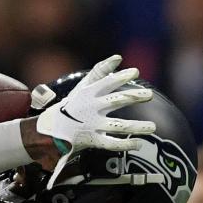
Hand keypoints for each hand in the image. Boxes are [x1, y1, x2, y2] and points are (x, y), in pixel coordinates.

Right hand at [35, 55, 154, 188]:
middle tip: (149, 95)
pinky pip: (111, 143)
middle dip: (134, 97)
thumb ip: (100, 71)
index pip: (107, 82)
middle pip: (116, 101)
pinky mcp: (92, 140)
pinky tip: (137, 143)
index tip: (135, 73)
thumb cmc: (71, 106)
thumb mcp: (82, 87)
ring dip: (136, 127)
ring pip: (118, 126)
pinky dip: (125, 144)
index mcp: (88, 94)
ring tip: (152, 127)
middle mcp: (91, 109)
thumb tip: (118, 58)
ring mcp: (92, 125)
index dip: (121, 77)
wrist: (50, 130)